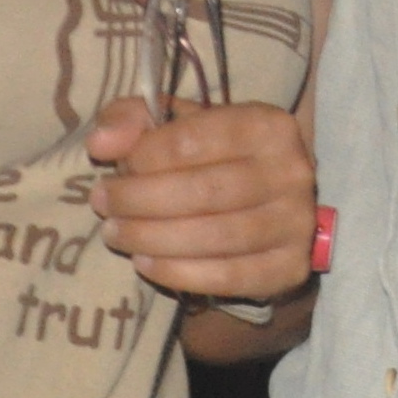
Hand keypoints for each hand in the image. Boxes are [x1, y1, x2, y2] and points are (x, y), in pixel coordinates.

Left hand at [82, 95, 317, 302]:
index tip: (115, 169)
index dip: (142, 156)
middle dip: (139, 200)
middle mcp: (291, 171)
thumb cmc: (216, 158)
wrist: (272, 207)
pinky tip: (145, 262)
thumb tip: (101, 142)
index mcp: (266, 124)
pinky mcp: (289, 267)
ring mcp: (296, 222)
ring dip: (150, 238)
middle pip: (203, 190)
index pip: (193, 139)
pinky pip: (227, 276)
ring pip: (212, 237)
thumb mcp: (179, 125)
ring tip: (116, 234)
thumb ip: (134, 120)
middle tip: (104, 205)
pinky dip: (176, 272)